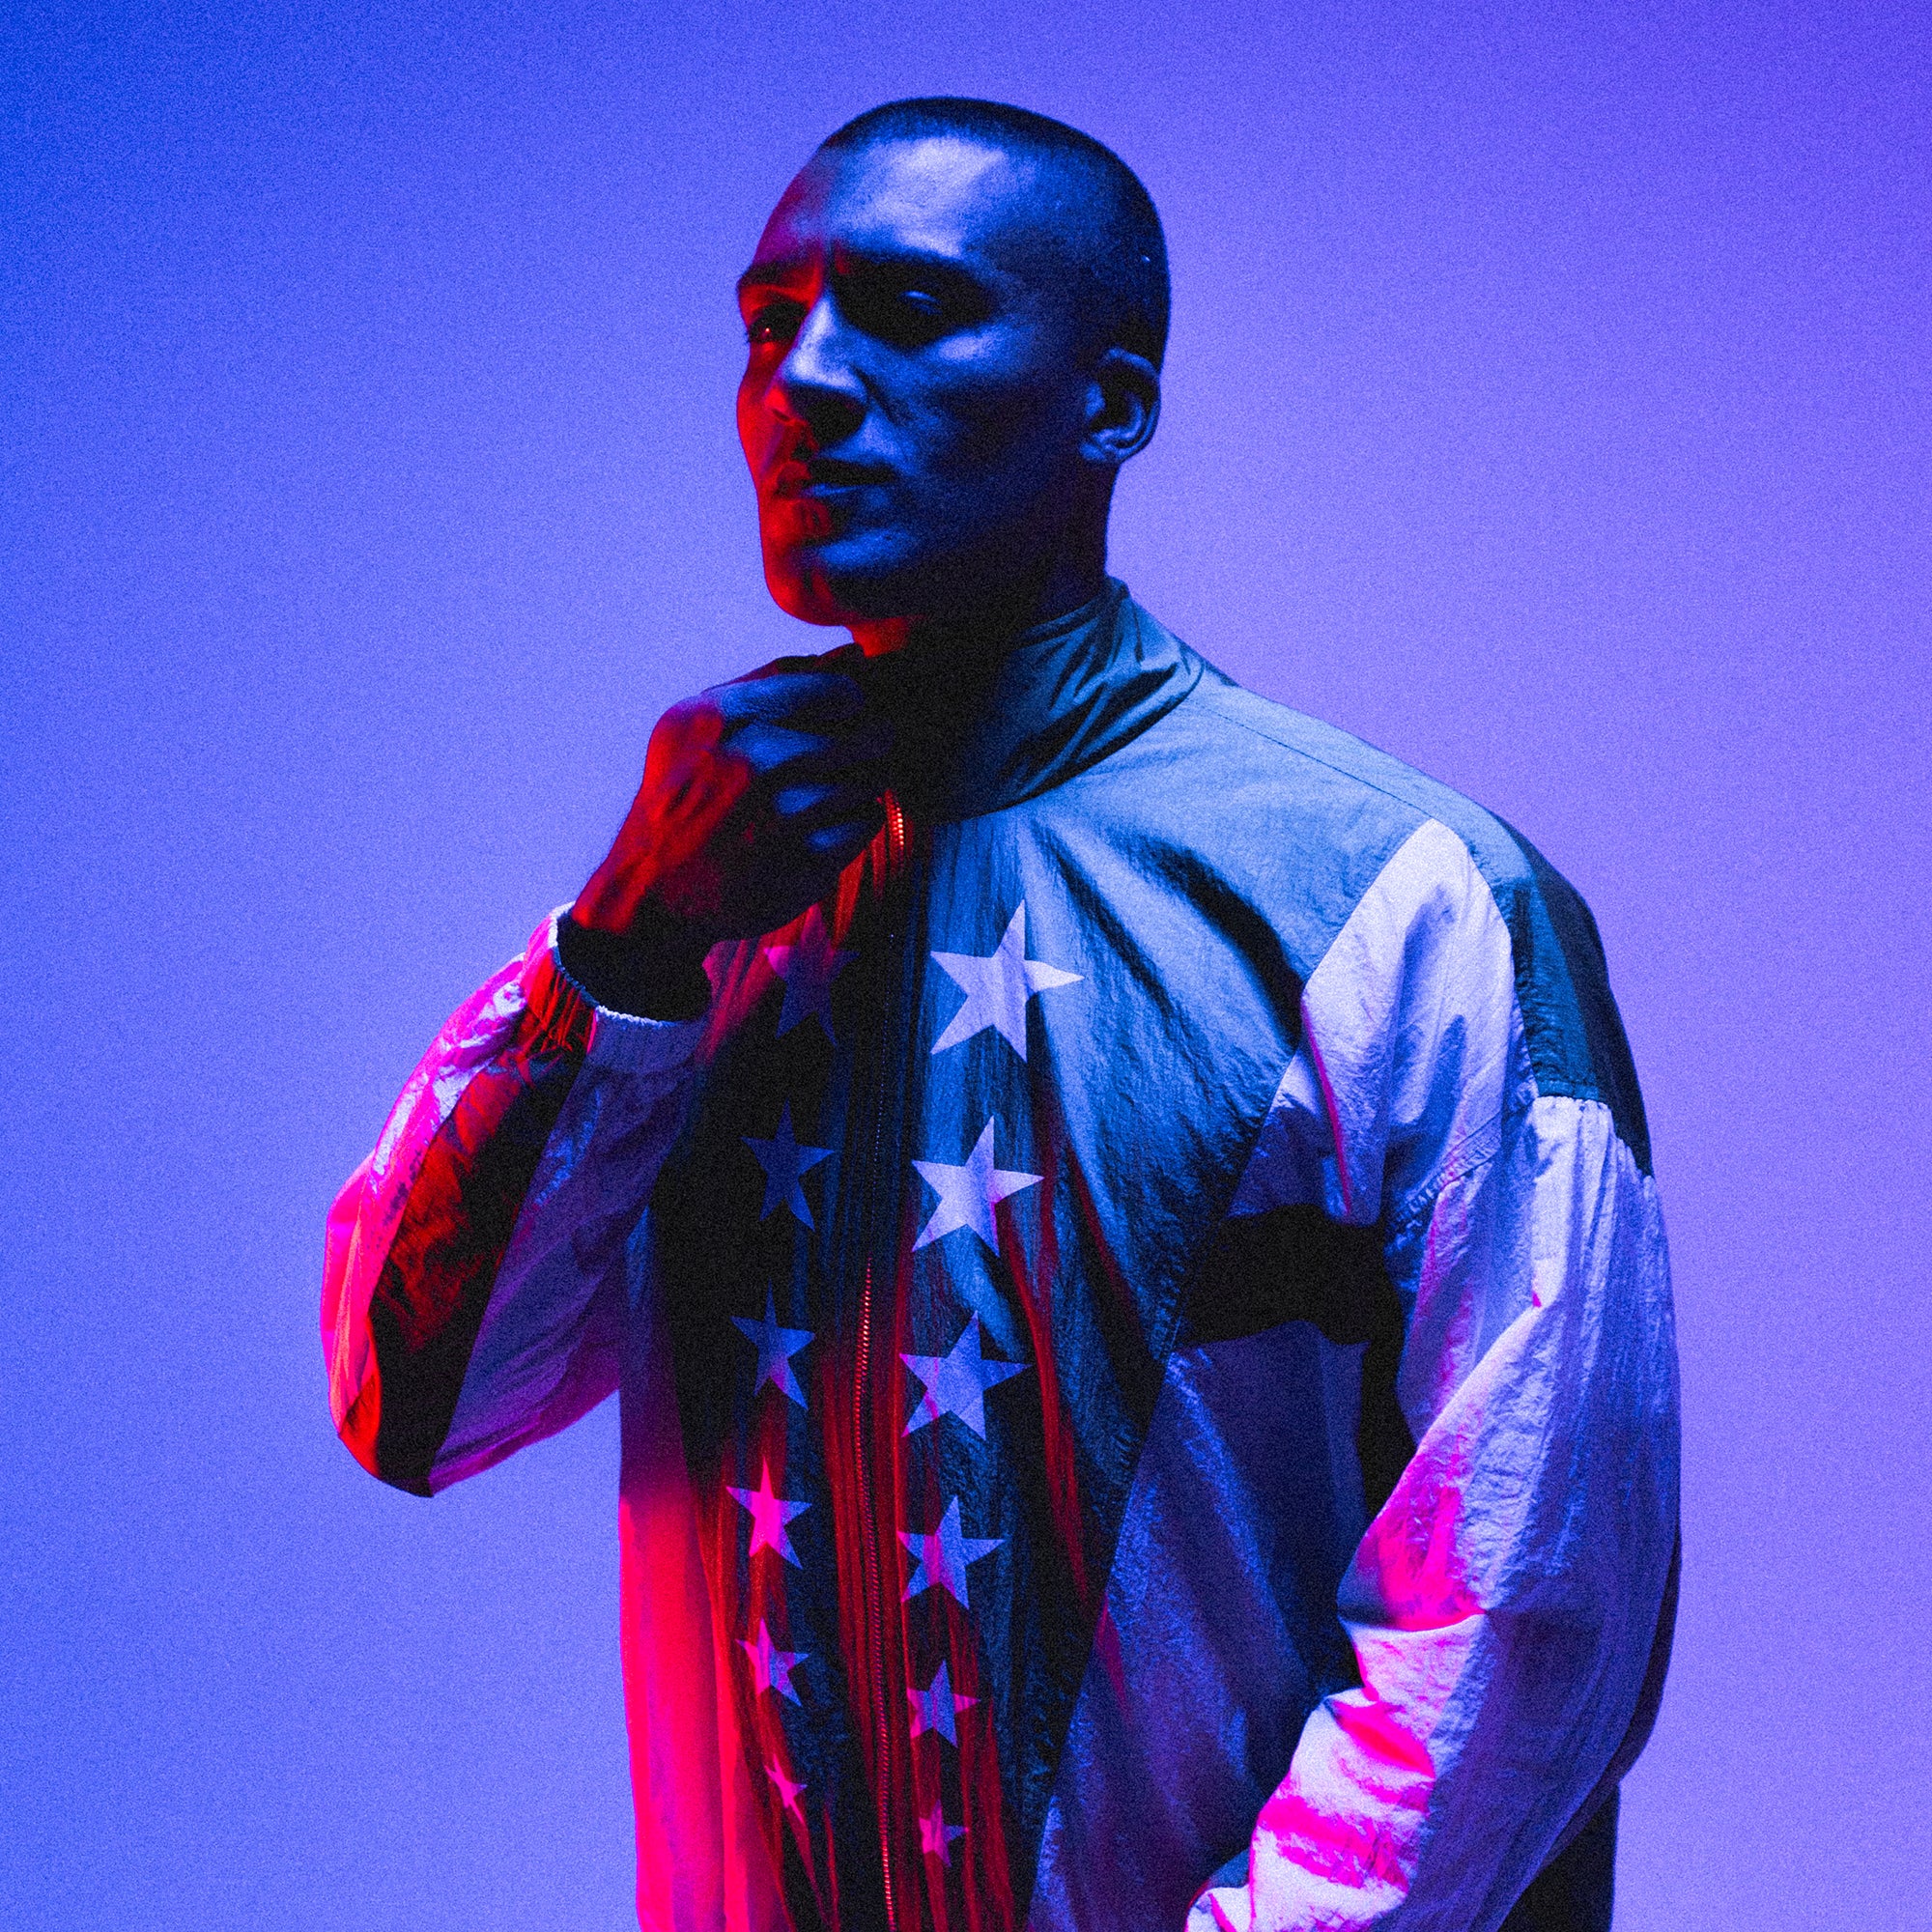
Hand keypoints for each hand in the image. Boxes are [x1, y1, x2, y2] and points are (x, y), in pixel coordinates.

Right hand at [564, 667, 887, 1014]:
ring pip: (867, 782)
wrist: (654, 888)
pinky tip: (820, 829)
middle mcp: (753, 763)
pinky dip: (854, 824)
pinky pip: (863, 824)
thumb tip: (851, 655)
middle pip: (861, 738)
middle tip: (848, 759)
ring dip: (858, 787)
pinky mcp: (802, 862)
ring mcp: (780, 816)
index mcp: (725, 718)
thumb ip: (771, 681)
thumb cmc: (684, 792)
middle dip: (865, 747)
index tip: (844, 714)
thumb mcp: (699, 723)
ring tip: (823, 798)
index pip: (833, 690)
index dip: (849, 701)